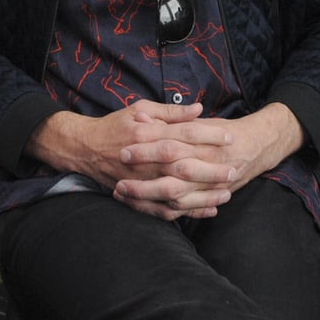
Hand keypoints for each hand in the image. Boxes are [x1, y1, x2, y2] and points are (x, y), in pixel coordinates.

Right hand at [27, 101, 237, 220]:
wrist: (86, 149)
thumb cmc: (115, 126)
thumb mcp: (140, 109)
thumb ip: (169, 111)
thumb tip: (198, 108)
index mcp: (147, 133)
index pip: (183, 134)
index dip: (207, 135)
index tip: (229, 137)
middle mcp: (145, 158)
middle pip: (184, 165)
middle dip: (210, 169)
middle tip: (233, 169)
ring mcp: (142, 180)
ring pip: (177, 191)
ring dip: (203, 194)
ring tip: (226, 193)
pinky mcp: (138, 196)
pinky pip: (166, 208)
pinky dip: (188, 211)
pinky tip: (207, 209)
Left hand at [115, 102, 304, 218]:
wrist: (258, 145)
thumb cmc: (222, 131)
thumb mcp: (197, 121)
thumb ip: (170, 120)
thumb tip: (140, 118)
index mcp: (201, 142)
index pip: (170, 145)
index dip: (146, 149)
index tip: (123, 150)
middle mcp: (205, 166)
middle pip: (172, 177)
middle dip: (144, 181)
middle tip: (119, 180)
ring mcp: (208, 186)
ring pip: (176, 198)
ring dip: (148, 199)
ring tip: (122, 194)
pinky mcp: (208, 198)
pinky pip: (183, 210)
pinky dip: (163, 211)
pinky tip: (141, 207)